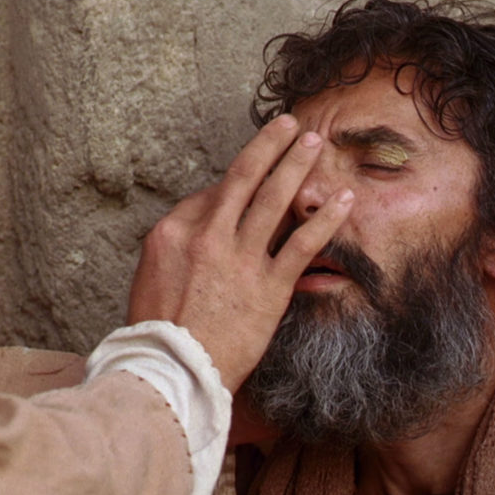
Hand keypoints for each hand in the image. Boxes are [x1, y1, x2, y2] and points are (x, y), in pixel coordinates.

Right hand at [126, 114, 353, 391]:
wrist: (173, 369)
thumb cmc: (157, 329)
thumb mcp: (150, 276)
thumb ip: (177, 245)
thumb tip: (200, 226)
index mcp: (174, 231)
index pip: (213, 193)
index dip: (238, 180)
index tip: (255, 171)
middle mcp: (208, 235)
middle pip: (244, 178)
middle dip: (270, 146)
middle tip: (290, 124)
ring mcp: (241, 258)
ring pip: (274, 199)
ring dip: (297, 165)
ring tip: (314, 142)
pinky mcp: (269, 286)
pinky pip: (303, 244)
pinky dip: (327, 219)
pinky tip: (344, 199)